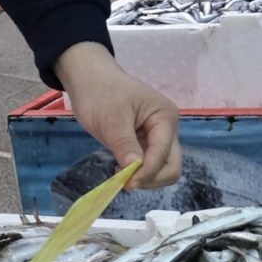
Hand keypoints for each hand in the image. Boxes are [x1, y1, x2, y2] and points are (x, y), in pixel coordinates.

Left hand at [53, 41, 180, 188]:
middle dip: (151, 178)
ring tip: (120, 174)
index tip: (125, 183)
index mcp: (165, 117)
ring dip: (145, 177)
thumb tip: (134, 172)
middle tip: (125, 182)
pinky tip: (121, 168)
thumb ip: (124, 145)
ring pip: (163, 168)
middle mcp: (167, 128)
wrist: (89, 78)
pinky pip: (150, 164)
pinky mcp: (147, 142)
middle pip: (171, 166)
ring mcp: (159, 136)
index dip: (146, 172)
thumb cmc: (100, 92)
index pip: (163, 154)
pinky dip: (139, 172)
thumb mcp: (111, 120)